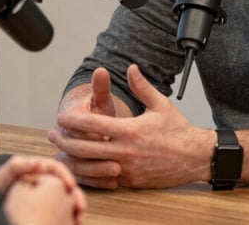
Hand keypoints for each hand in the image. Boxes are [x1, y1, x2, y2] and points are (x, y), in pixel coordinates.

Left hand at [3, 173, 83, 224]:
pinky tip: (72, 223)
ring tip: (79, 217)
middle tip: (80, 206)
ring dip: (75, 207)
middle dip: (75, 195)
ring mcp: (42, 198)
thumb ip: (16, 166)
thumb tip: (37, 161)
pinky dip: (68, 217)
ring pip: (65, 200)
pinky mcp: (43, 210)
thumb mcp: (1, 179)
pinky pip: (60, 212)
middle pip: (64, 185)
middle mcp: (39, 183)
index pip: (56, 169)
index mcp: (32, 171)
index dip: (66, 176)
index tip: (70, 186)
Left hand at [50, 64, 213, 188]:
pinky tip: (81, 165)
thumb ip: (141, 86)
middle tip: (52, 135)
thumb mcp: (159, 104)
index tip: (61, 116)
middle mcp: (126, 151)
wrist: (195, 157)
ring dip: (72, 159)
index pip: (92, 125)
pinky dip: (90, 172)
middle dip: (64, 142)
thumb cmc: (178, 130)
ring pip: (91, 167)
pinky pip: (103, 178)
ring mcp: (127, 169)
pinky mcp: (131, 181)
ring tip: (61, 151)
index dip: (72, 120)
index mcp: (130, 130)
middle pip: (84, 148)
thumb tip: (131, 68)